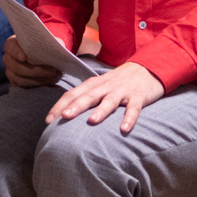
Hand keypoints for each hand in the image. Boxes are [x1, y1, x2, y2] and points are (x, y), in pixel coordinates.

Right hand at [4, 35, 62, 86]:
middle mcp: (9, 58)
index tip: (24, 57)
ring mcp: (11, 72)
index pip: (10, 46)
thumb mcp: (49, 42)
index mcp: (13, 44)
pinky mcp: (16, 83)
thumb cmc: (46, 48)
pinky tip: (50, 81)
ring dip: (39, 79)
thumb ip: (51, 42)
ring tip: (54, 77)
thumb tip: (56, 47)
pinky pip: (24, 87)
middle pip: (16, 66)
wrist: (47, 61)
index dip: (16, 52)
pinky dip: (38, 84)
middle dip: (35, 70)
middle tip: (52, 71)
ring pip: (21, 79)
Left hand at [47, 61, 164, 133]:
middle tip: (64, 117)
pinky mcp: (138, 96)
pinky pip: (133, 108)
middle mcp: (106, 86)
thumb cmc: (118, 81)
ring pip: (109, 101)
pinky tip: (124, 129)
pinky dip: (129, 118)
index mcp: (94, 84)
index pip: (73, 94)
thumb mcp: (100, 85)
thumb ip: (86, 96)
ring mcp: (122, 91)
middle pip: (89, 96)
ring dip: (100, 111)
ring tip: (91, 121)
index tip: (49, 120)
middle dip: (76, 106)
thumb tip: (64, 113)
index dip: (60, 106)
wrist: (147, 68)